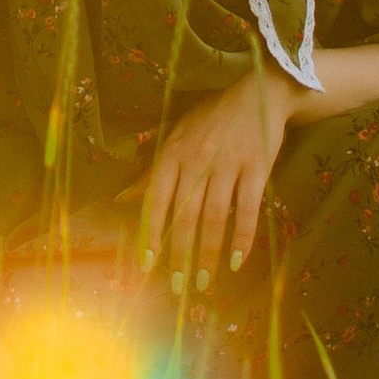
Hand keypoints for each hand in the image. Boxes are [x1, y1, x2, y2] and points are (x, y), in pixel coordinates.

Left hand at [139, 68, 297, 278]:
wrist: (258, 93)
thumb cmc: (211, 118)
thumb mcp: (176, 136)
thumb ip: (152, 172)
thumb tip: (121, 199)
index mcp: (173, 153)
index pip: (156, 200)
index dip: (151, 234)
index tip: (147, 265)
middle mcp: (197, 160)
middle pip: (185, 216)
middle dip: (180, 255)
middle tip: (179, 285)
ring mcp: (228, 164)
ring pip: (215, 218)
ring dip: (209, 254)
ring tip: (205, 281)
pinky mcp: (257, 169)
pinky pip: (247, 210)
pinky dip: (242, 238)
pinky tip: (237, 261)